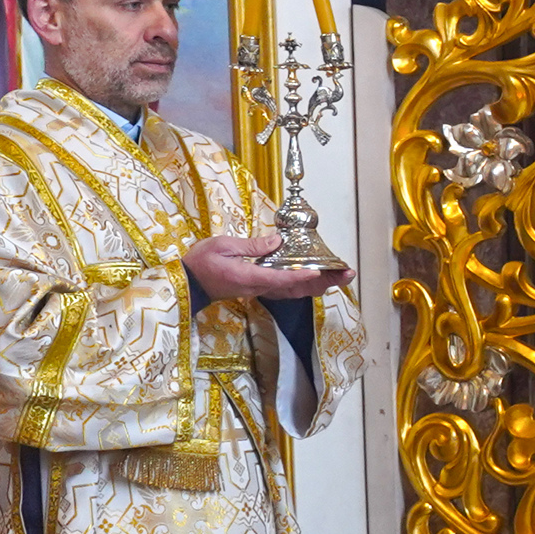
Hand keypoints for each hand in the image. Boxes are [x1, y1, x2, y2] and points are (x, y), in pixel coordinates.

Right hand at [186, 233, 351, 303]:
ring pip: (296, 291)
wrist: (187, 283)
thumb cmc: (201, 262)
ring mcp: (260, 290)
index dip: (302, 276)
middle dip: (324, 282)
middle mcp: (260, 287)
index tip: (321, 271)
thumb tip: (277, 242)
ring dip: (319, 285)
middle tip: (347, 274)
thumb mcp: (222, 246)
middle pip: (298, 288)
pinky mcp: (258, 289)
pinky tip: (316, 279)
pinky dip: (305, 285)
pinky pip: (287, 290)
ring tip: (340, 277)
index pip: (282, 279)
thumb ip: (251, 245)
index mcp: (250, 277)